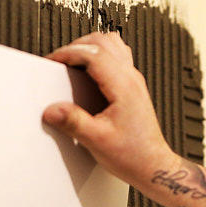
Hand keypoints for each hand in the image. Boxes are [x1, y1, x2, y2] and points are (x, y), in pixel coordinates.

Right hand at [43, 32, 180, 186]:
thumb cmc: (133, 155)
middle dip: (77, 45)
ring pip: (113, 44)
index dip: (69, 52)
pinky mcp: (133, 87)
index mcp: (124, 86)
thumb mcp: (96, 141)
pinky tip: (88, 72)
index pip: (94, 53)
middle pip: (103, 41)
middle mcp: (132, 79)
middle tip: (60, 59)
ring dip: (90, 47)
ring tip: (73, 61)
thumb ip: (73, 123)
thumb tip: (53, 110)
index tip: (54, 60)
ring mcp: (134, 81)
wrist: (152, 165)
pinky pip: (117, 57)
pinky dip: (99, 56)